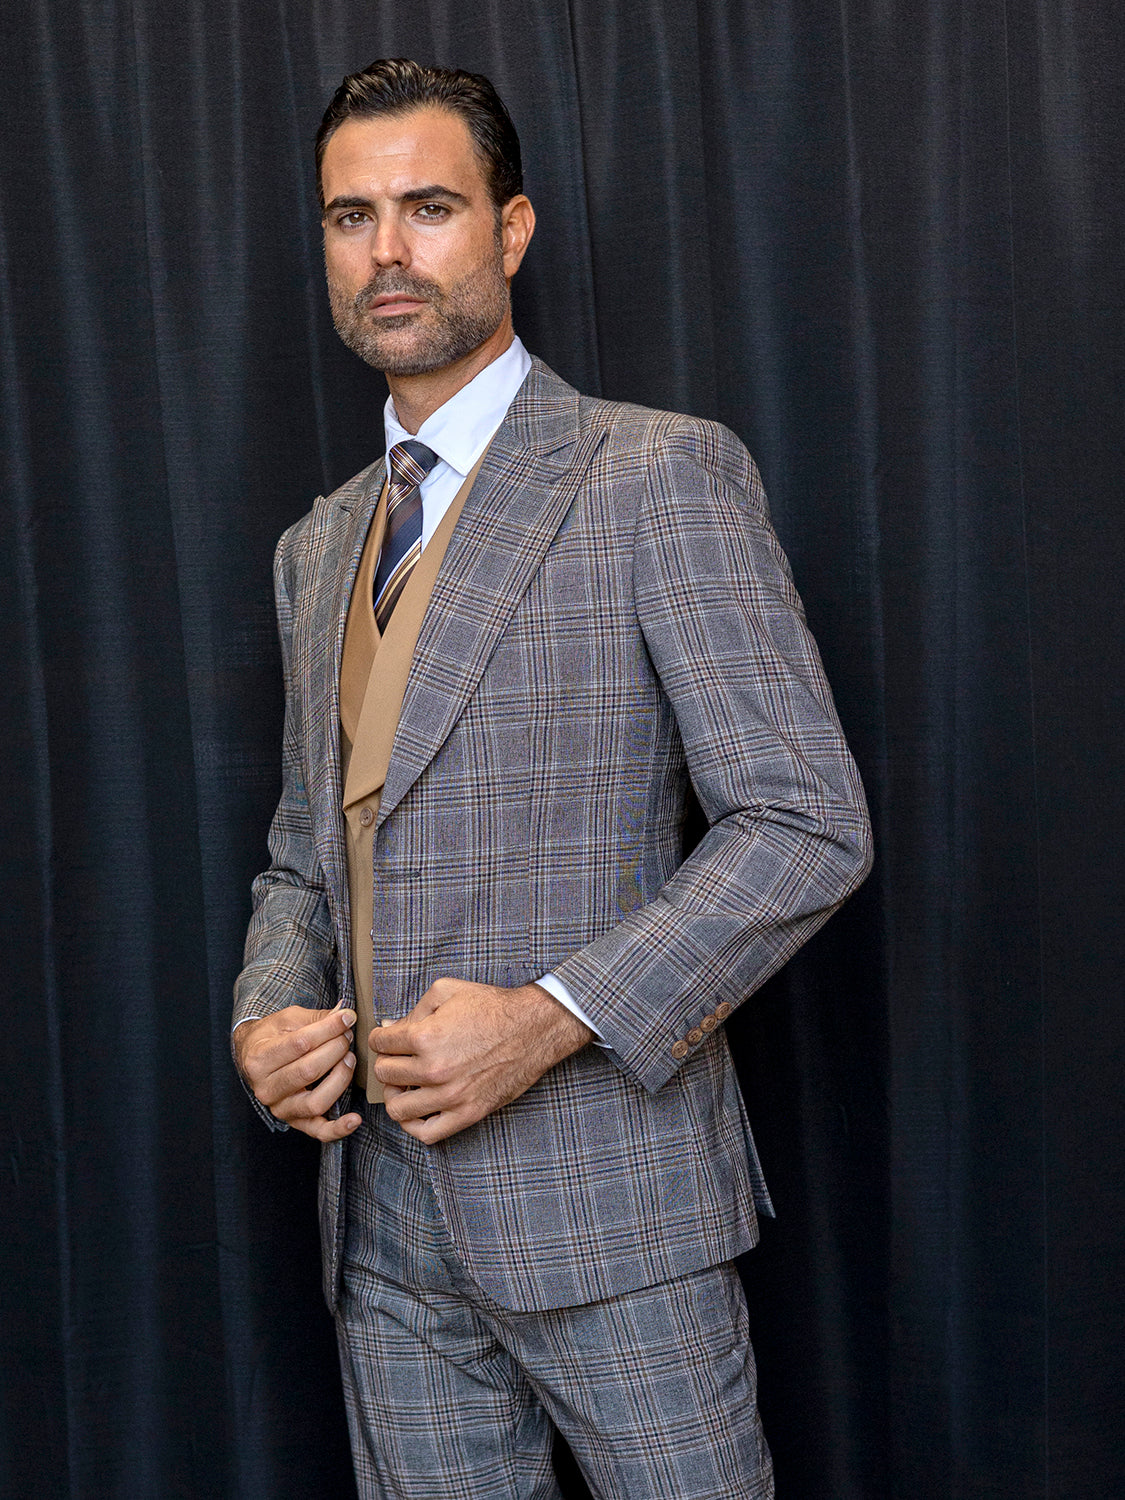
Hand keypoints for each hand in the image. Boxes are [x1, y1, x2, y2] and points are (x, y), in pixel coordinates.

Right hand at [234, 1005, 361, 1141]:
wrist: (253, 1058)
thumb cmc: (273, 1036)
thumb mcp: (288, 1019)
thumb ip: (316, 1018)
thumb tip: (345, 1014)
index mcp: (259, 1059)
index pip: (300, 1044)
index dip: (329, 1029)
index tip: (348, 1018)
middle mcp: (265, 1088)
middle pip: (309, 1071)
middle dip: (336, 1049)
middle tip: (347, 1036)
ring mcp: (280, 1109)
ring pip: (316, 1102)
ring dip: (340, 1079)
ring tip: (349, 1060)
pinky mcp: (295, 1121)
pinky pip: (318, 1131)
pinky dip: (338, 1129)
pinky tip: (355, 1119)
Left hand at [370, 978, 591, 1143]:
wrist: (533, 1028)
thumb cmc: (492, 1007)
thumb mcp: (447, 990)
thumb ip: (413, 1010)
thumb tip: (390, 1029)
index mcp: (425, 1036)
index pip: (379, 1043)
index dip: (382, 1037)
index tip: (389, 1038)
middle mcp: (433, 1069)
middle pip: (384, 1074)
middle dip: (388, 1062)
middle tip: (399, 1057)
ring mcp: (450, 1096)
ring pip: (397, 1107)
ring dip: (396, 1093)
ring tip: (406, 1083)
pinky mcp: (467, 1114)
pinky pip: (426, 1133)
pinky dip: (414, 1124)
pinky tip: (418, 1108)